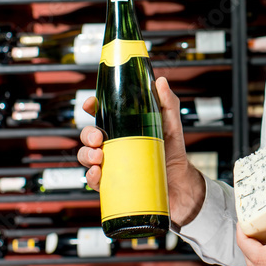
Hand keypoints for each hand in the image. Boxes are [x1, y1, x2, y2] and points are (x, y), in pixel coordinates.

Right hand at [77, 77, 206, 225]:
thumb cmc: (172, 151)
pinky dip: (91, 176)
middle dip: (87, 134)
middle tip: (98, 138)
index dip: (91, 106)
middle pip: (88, 135)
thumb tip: (161, 82)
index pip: (100, 114)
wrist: (179, 182)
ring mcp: (110, 163)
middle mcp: (113, 144)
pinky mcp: (112, 183)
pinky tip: (98, 172)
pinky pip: (94, 180)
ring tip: (99, 157)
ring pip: (86, 157)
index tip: (90, 104)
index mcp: (122, 127)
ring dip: (86, 155)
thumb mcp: (171, 124)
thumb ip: (167, 102)